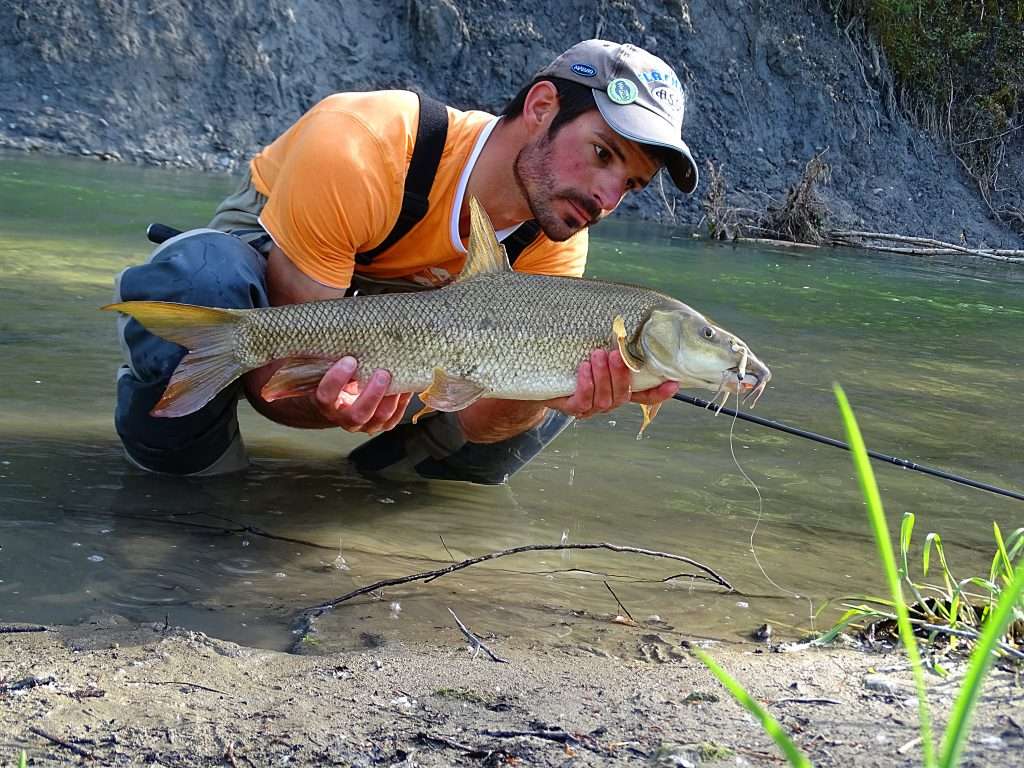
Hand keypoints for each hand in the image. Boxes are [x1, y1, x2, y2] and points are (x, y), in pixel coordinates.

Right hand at [313, 357, 412, 434]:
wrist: (349, 393)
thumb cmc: (343, 375)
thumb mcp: (335, 368)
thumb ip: (340, 360)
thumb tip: (353, 338)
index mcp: (327, 403)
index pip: (326, 396)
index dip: (336, 380)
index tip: (350, 360)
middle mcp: (344, 418)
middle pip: (357, 414)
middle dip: (372, 394)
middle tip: (382, 373)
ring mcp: (365, 424)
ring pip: (379, 418)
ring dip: (391, 398)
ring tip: (399, 378)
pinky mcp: (383, 424)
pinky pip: (394, 417)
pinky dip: (402, 402)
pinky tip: (406, 387)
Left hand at [545, 349, 678, 419]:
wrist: (542, 369)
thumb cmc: (575, 353)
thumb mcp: (597, 346)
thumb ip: (616, 341)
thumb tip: (634, 316)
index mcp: (620, 388)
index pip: (646, 395)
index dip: (660, 393)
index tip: (673, 382)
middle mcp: (609, 400)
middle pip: (624, 396)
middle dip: (621, 374)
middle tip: (615, 353)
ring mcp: (591, 407)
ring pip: (605, 400)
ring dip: (603, 376)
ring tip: (596, 355)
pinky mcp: (572, 408)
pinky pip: (582, 402)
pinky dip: (585, 384)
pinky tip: (583, 368)